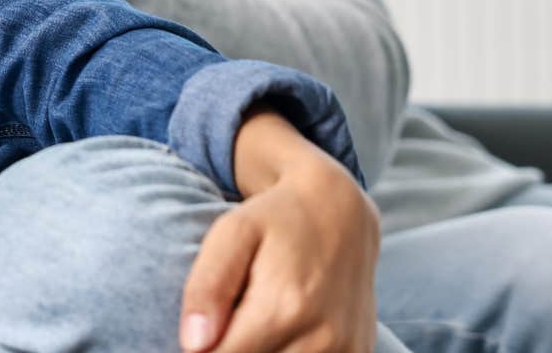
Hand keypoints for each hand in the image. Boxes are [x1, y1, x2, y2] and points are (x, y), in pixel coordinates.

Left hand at [181, 111, 380, 351]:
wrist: (340, 213)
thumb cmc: (275, 220)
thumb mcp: (231, 234)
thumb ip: (208, 287)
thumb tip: (193, 344)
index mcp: (284, 307)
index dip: (204, 347)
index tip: (207, 324)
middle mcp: (322, 337)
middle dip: (234, 346)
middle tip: (234, 313)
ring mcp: (346, 349)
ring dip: (262, 350)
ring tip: (259, 317)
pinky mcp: (358, 352)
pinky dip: (288, 351)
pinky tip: (283, 327)